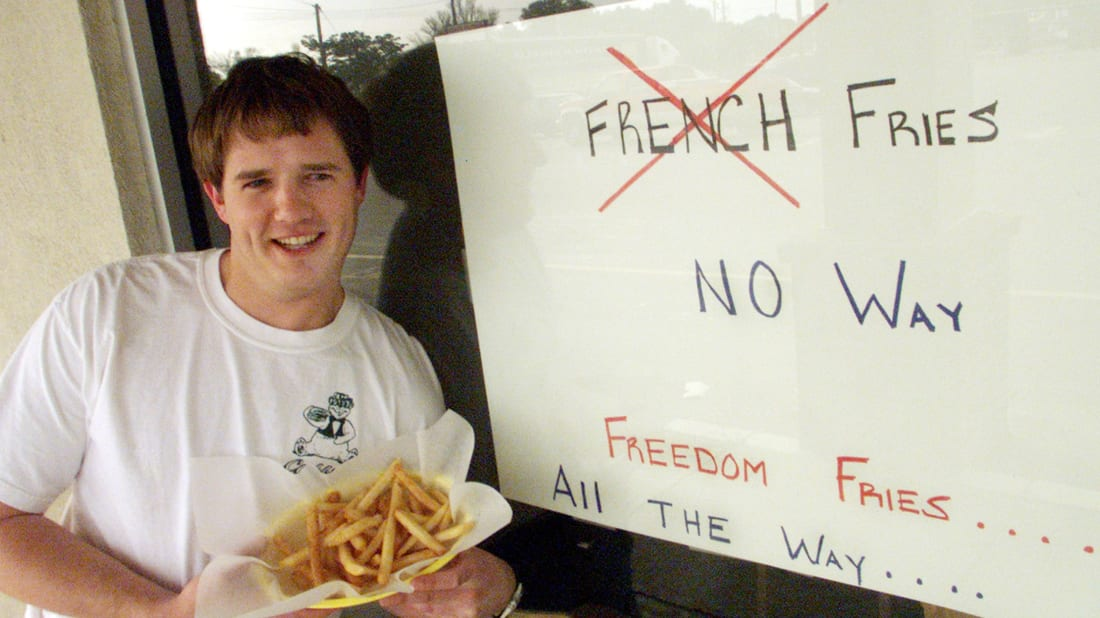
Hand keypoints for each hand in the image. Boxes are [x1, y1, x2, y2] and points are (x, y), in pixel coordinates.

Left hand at [378, 547, 515, 617]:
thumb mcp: (468, 554)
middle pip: (434, 601)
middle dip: (406, 600)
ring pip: (431, 613)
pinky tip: (401, 608)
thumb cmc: (481, 566)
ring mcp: (466, 614)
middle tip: (385, 596)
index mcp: (472, 571)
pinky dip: (416, 614)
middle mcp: (469, 596)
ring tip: (387, 601)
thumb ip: (444, 556)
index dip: (428, 582)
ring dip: (407, 608)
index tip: (407, 582)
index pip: (450, 579)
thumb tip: (412, 554)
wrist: (504, 588)